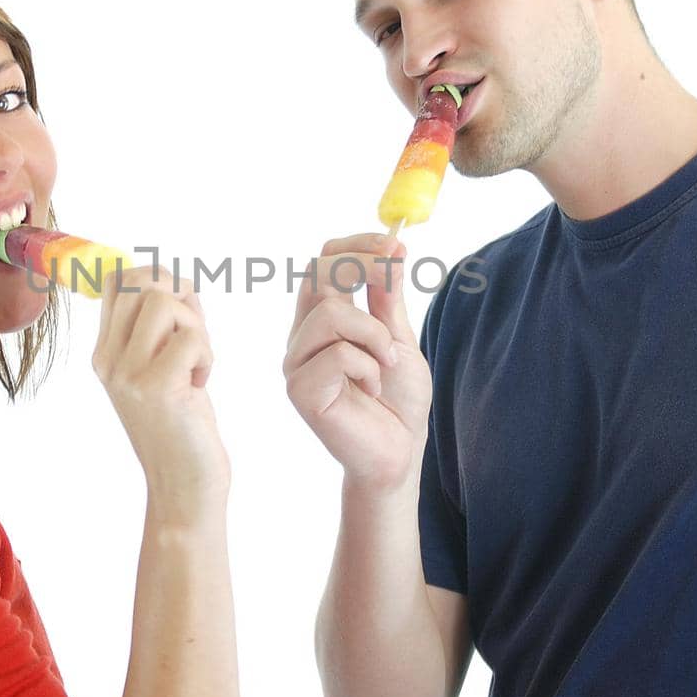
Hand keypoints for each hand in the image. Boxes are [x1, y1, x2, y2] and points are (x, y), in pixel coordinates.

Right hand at [93, 263, 228, 519]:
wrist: (182, 485)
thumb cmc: (182, 425)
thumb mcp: (163, 368)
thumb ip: (166, 326)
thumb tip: (179, 282)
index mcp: (104, 353)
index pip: (116, 281)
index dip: (155, 278)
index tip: (178, 310)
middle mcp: (108, 360)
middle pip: (140, 280)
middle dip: (180, 294)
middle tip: (193, 333)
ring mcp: (128, 374)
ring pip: (164, 301)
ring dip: (195, 325)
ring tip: (196, 360)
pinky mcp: (157, 387)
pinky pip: (191, 337)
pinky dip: (207, 355)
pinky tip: (200, 384)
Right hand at [283, 233, 430, 492]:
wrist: (399, 452)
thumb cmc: (398, 400)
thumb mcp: (400, 338)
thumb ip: (388, 299)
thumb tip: (393, 250)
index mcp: (322, 317)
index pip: (324, 261)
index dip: (358, 245)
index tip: (396, 244)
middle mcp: (302, 335)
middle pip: (318, 273)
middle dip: (364, 266)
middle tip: (396, 272)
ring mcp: (296, 361)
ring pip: (332, 314)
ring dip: (375, 336)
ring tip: (387, 365)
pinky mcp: (300, 389)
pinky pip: (337, 354)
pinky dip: (368, 367)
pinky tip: (371, 390)